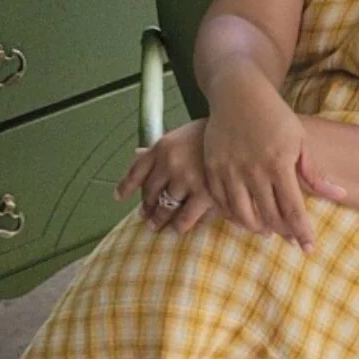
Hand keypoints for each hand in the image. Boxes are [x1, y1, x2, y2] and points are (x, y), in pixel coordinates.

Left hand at [113, 120, 215, 235]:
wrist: (239, 129)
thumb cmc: (210, 132)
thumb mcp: (181, 135)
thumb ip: (160, 148)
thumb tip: (137, 153)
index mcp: (162, 147)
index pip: (137, 169)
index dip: (126, 185)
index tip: (118, 197)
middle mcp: (169, 163)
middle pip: (150, 191)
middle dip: (146, 206)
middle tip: (144, 216)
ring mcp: (186, 179)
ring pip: (165, 206)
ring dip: (158, 218)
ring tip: (156, 226)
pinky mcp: (204, 194)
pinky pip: (185, 217)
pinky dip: (179, 225)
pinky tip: (176, 229)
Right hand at [203, 68, 344, 251]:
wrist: (237, 93)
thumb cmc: (274, 115)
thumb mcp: (300, 140)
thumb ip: (315, 171)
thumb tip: (340, 194)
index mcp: (278, 163)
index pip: (293, 209)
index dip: (302, 232)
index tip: (309, 248)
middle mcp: (252, 170)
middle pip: (269, 216)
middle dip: (284, 233)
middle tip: (292, 241)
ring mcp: (229, 170)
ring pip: (243, 214)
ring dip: (257, 228)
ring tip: (268, 231)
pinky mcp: (212, 168)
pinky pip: (221, 203)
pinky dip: (233, 216)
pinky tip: (245, 218)